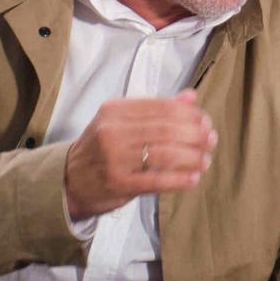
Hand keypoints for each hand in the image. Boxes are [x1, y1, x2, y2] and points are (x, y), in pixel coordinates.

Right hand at [62, 91, 216, 220]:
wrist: (68, 181)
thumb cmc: (102, 149)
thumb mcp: (122, 123)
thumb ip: (157, 110)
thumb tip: (191, 97)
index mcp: (115, 110)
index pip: (161, 107)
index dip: (189, 114)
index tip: (205, 121)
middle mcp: (112, 131)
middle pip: (166, 130)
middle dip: (195, 135)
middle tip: (211, 141)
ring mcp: (114, 158)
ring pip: (164, 154)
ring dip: (191, 157)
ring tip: (205, 160)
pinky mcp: (118, 183)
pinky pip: (156, 180)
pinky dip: (179, 179)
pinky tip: (193, 179)